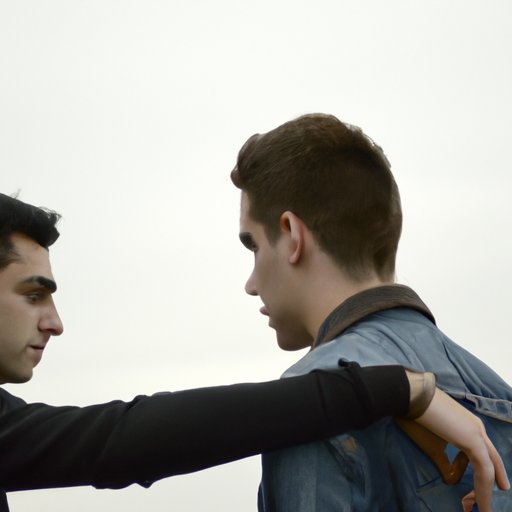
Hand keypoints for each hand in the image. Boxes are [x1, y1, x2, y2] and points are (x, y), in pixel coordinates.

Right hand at [415, 388, 508, 510]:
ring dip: (485, 491)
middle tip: (487, 503)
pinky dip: (484, 490)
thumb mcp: (432, 444)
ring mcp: (477, 433)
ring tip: (484, 510)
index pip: (480, 453)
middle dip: (491, 482)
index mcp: (468, 426)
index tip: (476, 487)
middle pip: (491, 461)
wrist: (411, 397)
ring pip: (488, 468)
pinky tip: (482, 504)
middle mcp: (477, 428)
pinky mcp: (474, 440)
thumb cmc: (417, 418)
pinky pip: (484, 471)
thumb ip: (445, 462)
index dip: (481, 471)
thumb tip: (450, 480)